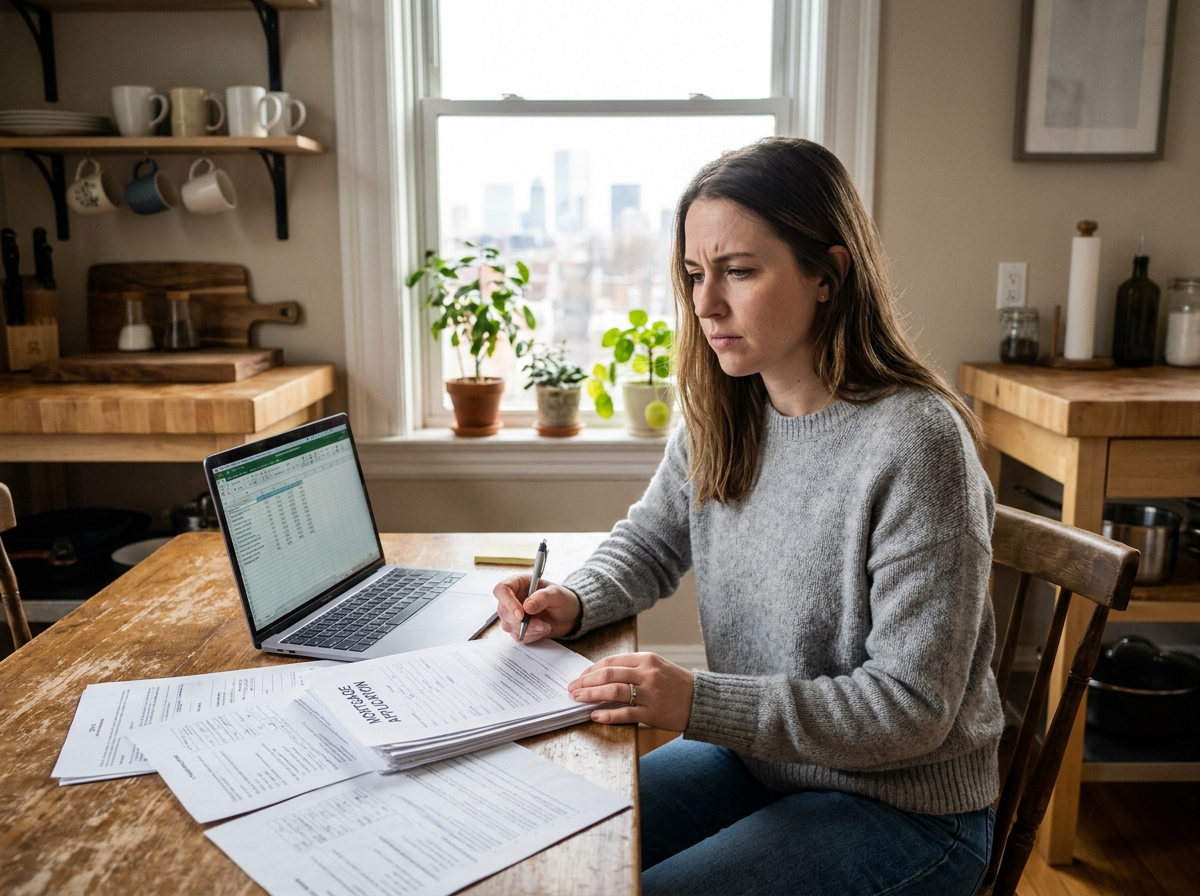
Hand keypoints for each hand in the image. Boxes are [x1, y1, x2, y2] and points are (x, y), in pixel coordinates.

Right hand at [493, 574, 580, 642]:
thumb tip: (526, 606)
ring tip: (546, 626)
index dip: (507, 602)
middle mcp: (513, 598)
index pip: (502, 590)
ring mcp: (514, 614)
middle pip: (503, 611)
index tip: (521, 614)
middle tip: (541, 624)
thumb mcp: (557, 595)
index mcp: (519, 583)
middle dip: (522, 622)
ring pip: (509, 626)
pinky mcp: (518, 628)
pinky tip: (542, 630)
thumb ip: (543, 598)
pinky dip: (531, 636)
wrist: (569, 616)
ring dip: (528, 630)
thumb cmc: (563, 600)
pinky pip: (517, 636)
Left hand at [568, 652, 693, 731]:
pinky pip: (625, 713)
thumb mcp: (657, 667)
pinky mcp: (653, 713)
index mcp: (646, 659)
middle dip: (586, 681)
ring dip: (592, 695)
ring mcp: (650, 694)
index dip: (591, 669)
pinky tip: (595, 715)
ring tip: (577, 698)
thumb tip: (603, 675)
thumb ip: (633, 668)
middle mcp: (647, 674)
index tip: (580, 676)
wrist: (701, 700)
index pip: (611, 661)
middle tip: (572, 688)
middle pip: (609, 674)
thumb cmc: (676, 683)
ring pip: (614, 692)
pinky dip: (608, 715)